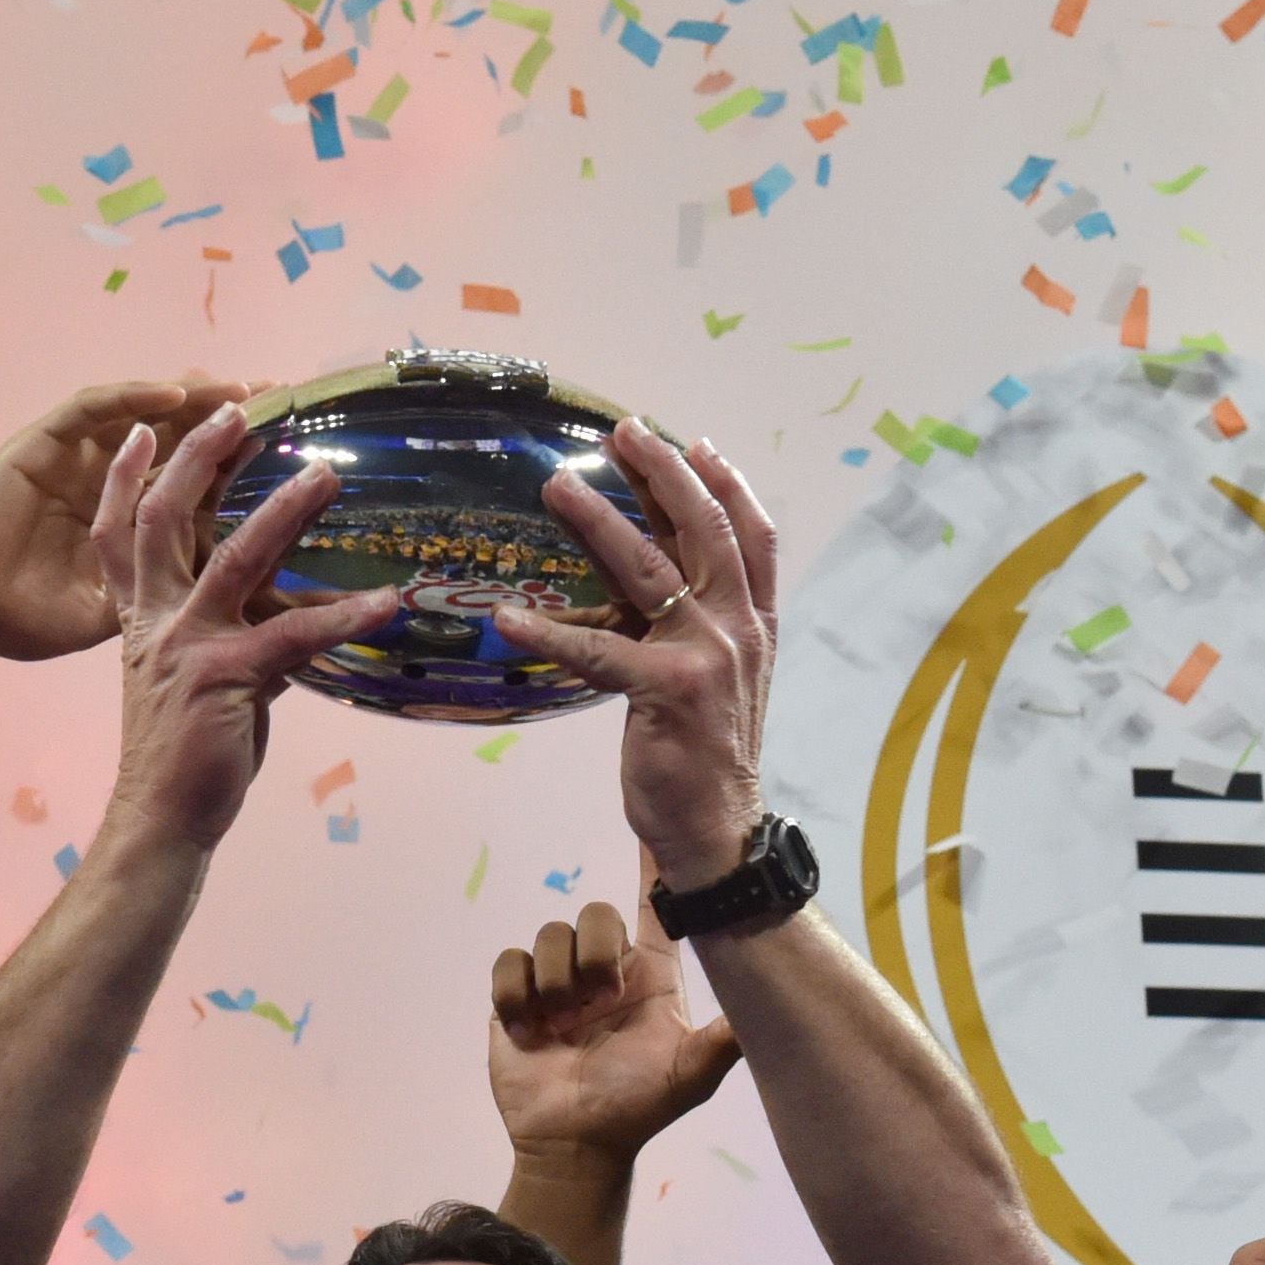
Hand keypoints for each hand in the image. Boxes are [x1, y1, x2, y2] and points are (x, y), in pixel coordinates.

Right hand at [0, 376, 259, 663]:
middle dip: (229, 416)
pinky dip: (132, 398)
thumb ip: (160, 604)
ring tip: (241, 390)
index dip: (239, 462)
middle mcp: (108, 481)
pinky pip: (91, 409)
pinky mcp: (41, 446)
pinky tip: (174, 394)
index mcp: (129, 520)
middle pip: (181, 436)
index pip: (195, 481)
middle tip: (283, 398)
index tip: (293, 452)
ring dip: (193, 398)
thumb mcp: (111, 616)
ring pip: (145, 415)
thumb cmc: (23, 618)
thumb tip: (222, 623)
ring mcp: (77, 460)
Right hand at [90, 402, 398, 850]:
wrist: (162, 820)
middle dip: (199, 457)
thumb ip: (241, 642)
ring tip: (327, 475)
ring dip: (285, 510)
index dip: (126, 477)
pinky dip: (345, 615)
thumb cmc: (187, 756)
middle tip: (238, 409)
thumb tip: (289, 625)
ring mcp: (188, 645)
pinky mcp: (226, 678)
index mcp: (141, 619)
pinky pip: (295, 635)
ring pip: (236, 556)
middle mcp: (157, 621)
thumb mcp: (205, 684)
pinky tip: (386, 602)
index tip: (140, 428)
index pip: (119, 532)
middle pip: (166, 517)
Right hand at [489, 859, 742, 1172]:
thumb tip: (772, 1005)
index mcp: (649, 975)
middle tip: (597, 1003)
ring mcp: (557, 981)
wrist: (575, 1144)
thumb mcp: (691, 1074)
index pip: (654, 907)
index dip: (655, 868)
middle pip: (593, 914)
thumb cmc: (635, 1109)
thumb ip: (724, 1039)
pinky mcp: (516, 997)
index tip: (657, 825)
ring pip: (548, 936)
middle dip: (593, 954)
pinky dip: (516, 994)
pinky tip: (530, 1027)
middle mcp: (604, 969)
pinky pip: (508, 962)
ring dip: (555, 982)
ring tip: (563, 1025)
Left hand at [495, 423, 779, 888]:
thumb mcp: (715, 678)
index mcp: (755, 623)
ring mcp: (706, 657)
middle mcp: (738, 629)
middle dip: (661, 472)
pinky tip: (508, 614)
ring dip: (599, 521)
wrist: (720, 832)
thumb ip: (690, 626)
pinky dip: (549, 628)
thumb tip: (640, 580)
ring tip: (557, 486)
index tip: (691, 442)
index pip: (750, 535)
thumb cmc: (705, 756)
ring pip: (649, 569)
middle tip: (621, 432)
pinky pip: (598, 649)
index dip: (724, 482)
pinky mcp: (665, 691)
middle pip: (702, 529)